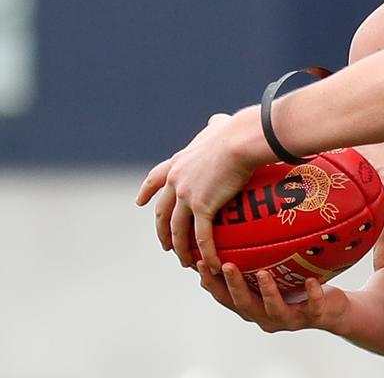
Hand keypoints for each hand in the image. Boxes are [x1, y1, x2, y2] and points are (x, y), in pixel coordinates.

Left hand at [136, 110, 263, 270]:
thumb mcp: (221, 126)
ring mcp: (186, 195)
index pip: (155, 178)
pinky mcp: (202, 207)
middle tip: (164, 245)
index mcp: (178, 163)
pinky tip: (209, 266)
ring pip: (177, 230)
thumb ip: (216, 126)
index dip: (146, 191)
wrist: (240, 140)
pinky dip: (204, 253)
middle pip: (162, 212)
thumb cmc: (236, 130)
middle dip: (161, 230)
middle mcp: (176, 181)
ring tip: (184, 262)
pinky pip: (201, 237)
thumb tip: (218, 120)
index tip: (139, 202)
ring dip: (179, 248)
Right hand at [197, 260, 350, 333]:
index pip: (225, 297)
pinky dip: (311, 294)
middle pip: (244, 304)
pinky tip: (310, 281)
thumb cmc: (297, 289)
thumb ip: (254, 263)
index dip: (211, 283)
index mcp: (253, 307)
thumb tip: (235, 233)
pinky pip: (311, 306)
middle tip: (225, 265)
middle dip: (233, 285)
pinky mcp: (311, 317)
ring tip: (263, 272)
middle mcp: (266, 316)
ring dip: (267, 291)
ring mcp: (288, 319)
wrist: (331, 310)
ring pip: (273, 308)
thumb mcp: (273, 276)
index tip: (199, 263)